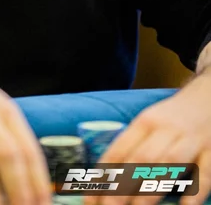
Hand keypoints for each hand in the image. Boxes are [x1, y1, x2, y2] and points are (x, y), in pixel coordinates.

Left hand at [86, 72, 210, 204]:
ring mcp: (190, 139)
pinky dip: (195, 191)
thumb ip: (133, 145)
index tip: (90, 199)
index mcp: (144, 122)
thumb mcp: (150, 123)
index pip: (119, 150)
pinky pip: (205, 171)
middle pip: (141, 159)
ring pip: (169, 164)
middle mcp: (165, 129)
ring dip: (152, 190)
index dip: (103, 176)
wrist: (207, 95)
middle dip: (123, 187)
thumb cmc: (173, 117)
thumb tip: (105, 177)